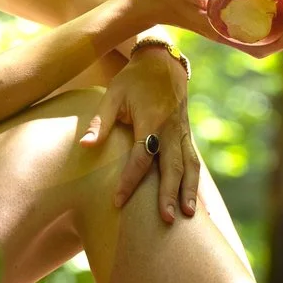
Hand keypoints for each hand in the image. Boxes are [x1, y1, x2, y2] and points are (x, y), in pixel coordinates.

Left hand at [80, 41, 199, 222]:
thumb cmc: (134, 80)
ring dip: (189, 192)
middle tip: (165, 219)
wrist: (163, 63)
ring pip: (189, 167)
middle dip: (169, 194)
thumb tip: (85, 146)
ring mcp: (183, 134)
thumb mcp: (113, 94)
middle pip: (171, 166)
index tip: (118, 201)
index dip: (129, 180)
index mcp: (152, 120)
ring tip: (189, 216)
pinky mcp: (187, 137)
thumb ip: (101, 121)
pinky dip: (196, 184)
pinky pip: (194, 163)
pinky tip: (198, 204)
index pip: (141, 156)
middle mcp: (171, 130)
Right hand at [134, 0, 282, 58]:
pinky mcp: (216, 16)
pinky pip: (242, 20)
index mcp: (219, 32)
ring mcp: (220, 26)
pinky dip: (255, 12)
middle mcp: (222, 33)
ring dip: (269, 25)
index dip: (278, 42)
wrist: (145, 0)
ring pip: (252, 34)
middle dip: (280, 35)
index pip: (255, 48)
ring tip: (282, 6)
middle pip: (259, 45)